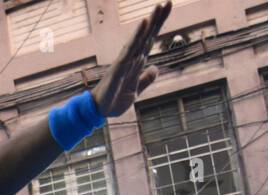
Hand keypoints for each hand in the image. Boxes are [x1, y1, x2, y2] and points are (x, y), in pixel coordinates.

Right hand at [91, 2, 170, 117]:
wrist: (99, 111)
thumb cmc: (114, 100)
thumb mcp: (135, 91)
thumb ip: (146, 79)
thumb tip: (155, 68)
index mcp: (136, 62)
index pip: (150, 40)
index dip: (159, 26)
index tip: (167, 9)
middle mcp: (131, 58)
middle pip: (147, 36)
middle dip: (157, 19)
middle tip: (168, 2)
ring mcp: (125, 61)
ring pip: (140, 39)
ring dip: (149, 23)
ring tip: (158, 7)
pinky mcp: (119, 67)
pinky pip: (129, 49)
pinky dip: (137, 36)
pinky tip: (143, 23)